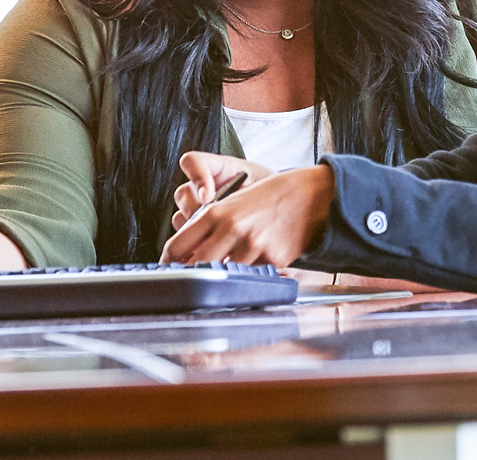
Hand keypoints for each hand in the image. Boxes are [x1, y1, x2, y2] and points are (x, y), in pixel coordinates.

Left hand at [161, 161, 333, 266]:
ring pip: (225, 274)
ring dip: (225, 274)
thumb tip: (188, 255)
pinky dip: (251, 272)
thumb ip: (208, 226)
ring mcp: (253, 245)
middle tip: (191, 280)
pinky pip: (252, 275)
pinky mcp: (272, 259)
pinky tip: (259, 258)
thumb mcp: (232, 204)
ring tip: (234, 263)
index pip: (178, 246)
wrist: (309, 197)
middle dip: (191, 276)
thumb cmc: (269, 198)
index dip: (168, 263)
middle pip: (195, 267)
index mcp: (216, 212)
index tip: (168, 269)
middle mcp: (232, 229)